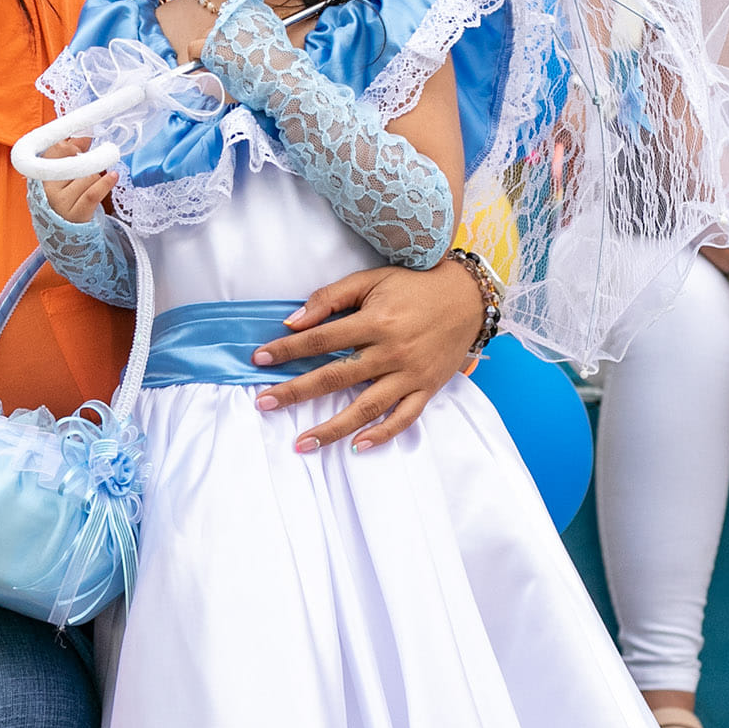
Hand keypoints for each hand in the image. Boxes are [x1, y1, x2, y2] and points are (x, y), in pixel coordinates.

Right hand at [42, 137, 117, 222]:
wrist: (66, 236)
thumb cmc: (65, 201)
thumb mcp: (63, 178)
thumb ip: (71, 153)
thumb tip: (85, 133)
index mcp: (40, 176)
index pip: (56, 150)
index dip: (72, 146)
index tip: (81, 146)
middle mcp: (47, 189)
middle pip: (75, 162)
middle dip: (86, 164)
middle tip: (88, 170)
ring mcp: (61, 203)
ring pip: (88, 176)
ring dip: (95, 179)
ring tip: (89, 188)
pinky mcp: (76, 214)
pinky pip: (93, 193)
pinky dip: (105, 183)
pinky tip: (113, 176)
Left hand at [251, 263, 481, 451]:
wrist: (469, 296)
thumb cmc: (415, 285)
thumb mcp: (371, 280)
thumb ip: (330, 298)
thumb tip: (292, 322)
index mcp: (375, 321)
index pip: (321, 339)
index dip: (287, 349)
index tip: (259, 359)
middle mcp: (392, 352)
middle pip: (335, 377)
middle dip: (295, 392)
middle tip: (264, 404)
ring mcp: (410, 375)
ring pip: (366, 408)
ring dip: (332, 429)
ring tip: (301, 443)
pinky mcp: (427, 389)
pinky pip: (404, 419)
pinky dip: (381, 435)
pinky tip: (356, 447)